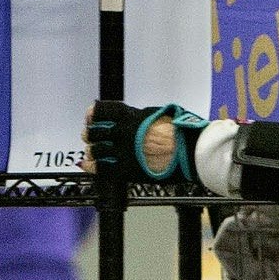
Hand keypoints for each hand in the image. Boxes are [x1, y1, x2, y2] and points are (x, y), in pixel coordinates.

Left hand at [86, 101, 201, 187]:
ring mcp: (123, 151)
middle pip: (95, 131)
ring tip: (92, 151)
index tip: (91, 117)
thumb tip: (139, 114)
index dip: (93, 114)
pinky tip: (88, 165)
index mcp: (132, 116)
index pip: (103, 110)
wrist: (190, 151)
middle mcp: (124, 132)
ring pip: (95, 150)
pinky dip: (92, 166)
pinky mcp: (127, 169)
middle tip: (89, 136)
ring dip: (92, 150)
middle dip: (90, 134)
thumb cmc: (182, 133)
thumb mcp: (162, 113)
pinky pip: (102, 168)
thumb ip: (144, 115)